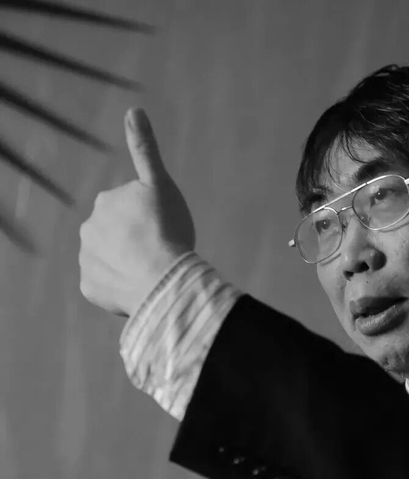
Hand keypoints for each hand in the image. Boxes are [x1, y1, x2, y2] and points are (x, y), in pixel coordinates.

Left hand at [79, 108, 194, 316]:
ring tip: (150, 271)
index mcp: (106, 202)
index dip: (152, 221)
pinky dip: (120, 286)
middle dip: (135, 242)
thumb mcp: (160, 184)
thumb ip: (145, 149)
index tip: (163, 229)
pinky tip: (138, 286)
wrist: (163, 280)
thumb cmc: (167, 230)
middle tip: (158, 251)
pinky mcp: (90, 288)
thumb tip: (133, 109)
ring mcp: (88, 260)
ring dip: (127, 264)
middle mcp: (89, 229)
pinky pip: (106, 285)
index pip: (131, 210)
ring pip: (111, 261)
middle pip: (118, 235)